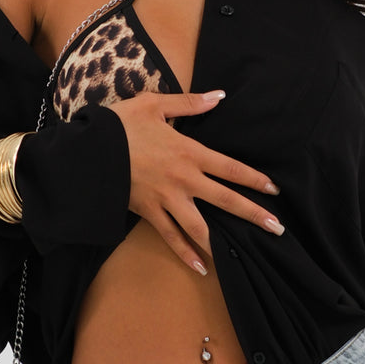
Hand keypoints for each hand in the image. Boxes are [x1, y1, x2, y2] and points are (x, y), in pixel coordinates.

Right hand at [110, 88, 282, 271]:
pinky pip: (171, 237)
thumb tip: (219, 96)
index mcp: (188, 152)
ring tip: (241, 257)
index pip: (230, 168)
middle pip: (225, 200)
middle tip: (276, 228)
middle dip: (253, 214)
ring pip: (201, 226)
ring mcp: (166, 200)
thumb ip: (190, 103)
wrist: (87, 151)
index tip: (274, 190)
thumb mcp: (154, 104)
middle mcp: (183, 180)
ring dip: (222, 242)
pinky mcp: (148, 213)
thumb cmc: (120, 125)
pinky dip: (186, 253)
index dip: (254, 179)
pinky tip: (202, 268)